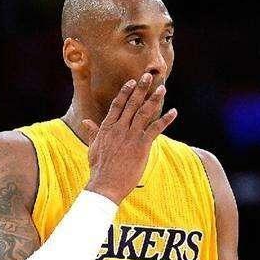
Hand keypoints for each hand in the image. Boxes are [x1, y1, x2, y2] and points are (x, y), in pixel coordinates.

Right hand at [82, 72, 177, 204]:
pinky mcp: (141, 145)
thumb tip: (86, 121)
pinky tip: (174, 112)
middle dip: (141, 89)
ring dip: (155, 99)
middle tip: (148, 76)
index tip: (132, 82)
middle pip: (132, 104)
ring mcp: (131, 136)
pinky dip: (166, 119)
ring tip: (162, 88)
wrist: (105, 184)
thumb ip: (93, 132)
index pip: (117, 105)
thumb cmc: (99, 168)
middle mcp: (119, 129)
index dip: (125, 92)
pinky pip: (156, 128)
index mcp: (107, 128)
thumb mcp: (93, 147)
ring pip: (144, 112)